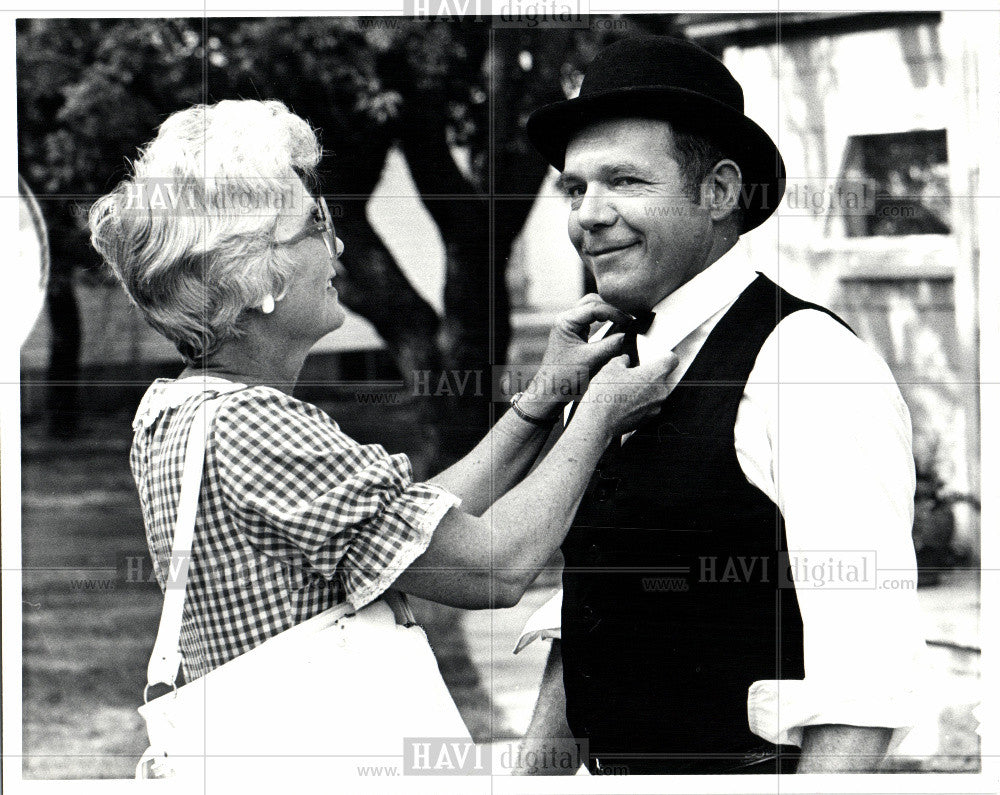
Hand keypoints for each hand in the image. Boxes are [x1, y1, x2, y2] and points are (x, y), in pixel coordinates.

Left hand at [520, 295, 631, 417]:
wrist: (551, 393)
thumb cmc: (564, 378)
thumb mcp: (592, 360)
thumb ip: (611, 345)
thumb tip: (629, 335)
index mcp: (565, 321)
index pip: (594, 307)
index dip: (614, 312)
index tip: (629, 321)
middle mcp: (566, 320)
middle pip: (593, 302)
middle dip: (612, 308)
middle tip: (629, 318)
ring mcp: (570, 327)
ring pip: (593, 310)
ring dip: (609, 313)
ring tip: (625, 322)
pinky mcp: (575, 335)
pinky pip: (592, 321)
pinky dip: (605, 321)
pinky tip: (616, 327)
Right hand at [576, 352, 678, 437]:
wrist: (599, 422)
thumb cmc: (606, 394)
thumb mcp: (611, 367)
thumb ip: (622, 360)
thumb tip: (624, 360)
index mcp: (655, 374)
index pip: (671, 360)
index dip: (664, 356)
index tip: (656, 357)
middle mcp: (660, 392)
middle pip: (661, 378)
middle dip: (648, 375)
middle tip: (631, 375)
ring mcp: (655, 408)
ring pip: (653, 393)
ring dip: (643, 390)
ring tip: (623, 390)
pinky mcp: (647, 420)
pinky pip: (646, 407)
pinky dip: (638, 404)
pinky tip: (622, 403)